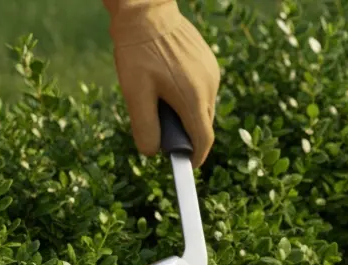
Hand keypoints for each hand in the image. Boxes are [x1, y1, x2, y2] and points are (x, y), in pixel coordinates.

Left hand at [105, 0, 220, 166]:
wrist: (146, 11)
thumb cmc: (137, 51)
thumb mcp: (135, 92)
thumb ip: (145, 127)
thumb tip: (152, 153)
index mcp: (193, 98)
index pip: (203, 140)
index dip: (195, 158)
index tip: (186, 167)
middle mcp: (209, 87)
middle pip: (203, 124)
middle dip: (186, 133)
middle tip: (161, 126)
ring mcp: (212, 72)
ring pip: (203, 106)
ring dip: (186, 111)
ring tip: (161, 97)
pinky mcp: (209, 61)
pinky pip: (203, 88)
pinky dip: (189, 94)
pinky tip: (168, 80)